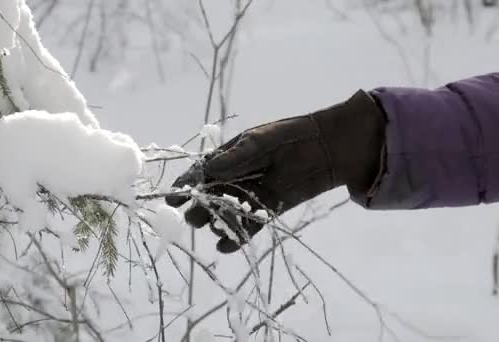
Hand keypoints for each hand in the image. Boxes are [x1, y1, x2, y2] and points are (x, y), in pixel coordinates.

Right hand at [166, 90, 384, 252]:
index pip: (201, 173)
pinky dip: (237, 237)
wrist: (325, 147)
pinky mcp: (268, 209)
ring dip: (218, 223)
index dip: (186, 185)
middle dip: (199, 208)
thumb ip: (235, 158)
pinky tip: (225, 246)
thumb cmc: (288, 136)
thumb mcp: (259, 142)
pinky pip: (249, 225)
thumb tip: (208, 170)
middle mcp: (235, 178)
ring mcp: (251, 195)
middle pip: (210, 196)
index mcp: (228, 157)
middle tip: (191, 219)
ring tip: (213, 228)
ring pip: (228, 213)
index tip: (173, 197)